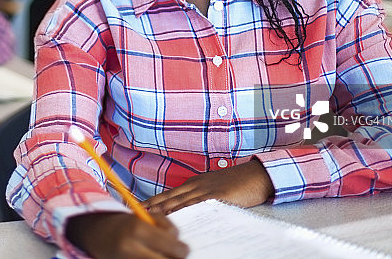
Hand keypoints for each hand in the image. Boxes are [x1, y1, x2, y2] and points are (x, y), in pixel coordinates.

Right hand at [66, 212, 187, 258]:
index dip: (182, 250)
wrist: (94, 233)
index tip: (181, 248)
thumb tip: (183, 247)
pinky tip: (148, 257)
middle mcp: (132, 249)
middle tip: (171, 254)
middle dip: (174, 258)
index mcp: (138, 230)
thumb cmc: (125, 223)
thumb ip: (165, 227)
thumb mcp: (144, 217)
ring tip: (155, 253)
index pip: (175, 249)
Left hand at [143, 159, 273, 214]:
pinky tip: (175, 216)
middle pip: (168, 197)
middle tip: (133, 212)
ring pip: (179, 201)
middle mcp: (196, 185)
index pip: (168, 194)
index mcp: (194, 184)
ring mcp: (206, 189)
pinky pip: (198, 204)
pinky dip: (185, 211)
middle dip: (150, 205)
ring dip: (162, 209)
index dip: (152, 201)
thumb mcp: (214, 190)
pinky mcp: (218, 195)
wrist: (258, 175)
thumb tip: (185, 212)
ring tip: (147, 216)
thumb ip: (200, 199)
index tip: (136, 207)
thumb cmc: (237, 184)